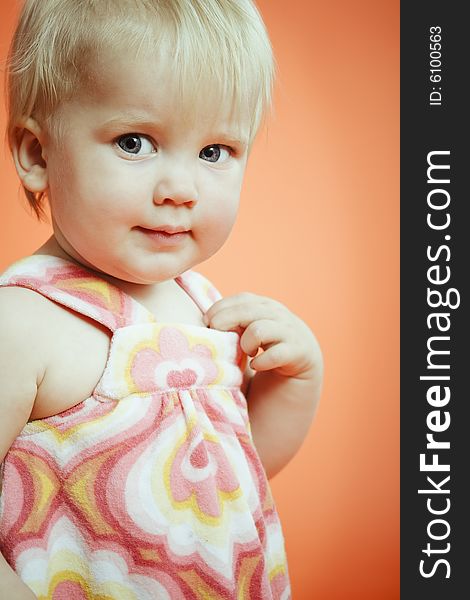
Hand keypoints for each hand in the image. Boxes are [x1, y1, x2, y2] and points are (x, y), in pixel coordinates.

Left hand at [203, 293, 320, 379]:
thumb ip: (232, 325)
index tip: (207, 327)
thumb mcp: (247, 334)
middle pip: (246, 310)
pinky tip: (257, 365)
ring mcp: (291, 332)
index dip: (219, 310)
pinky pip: (276, 354)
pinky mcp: (299, 353)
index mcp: (265, 306)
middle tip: (218, 339)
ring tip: (246, 353)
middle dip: (224, 323)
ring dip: (246, 343)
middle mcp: (279, 315)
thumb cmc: (263, 354)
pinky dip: (262, 361)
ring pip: (259, 329)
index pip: (240, 299)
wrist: (298, 377)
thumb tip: (202, 321)